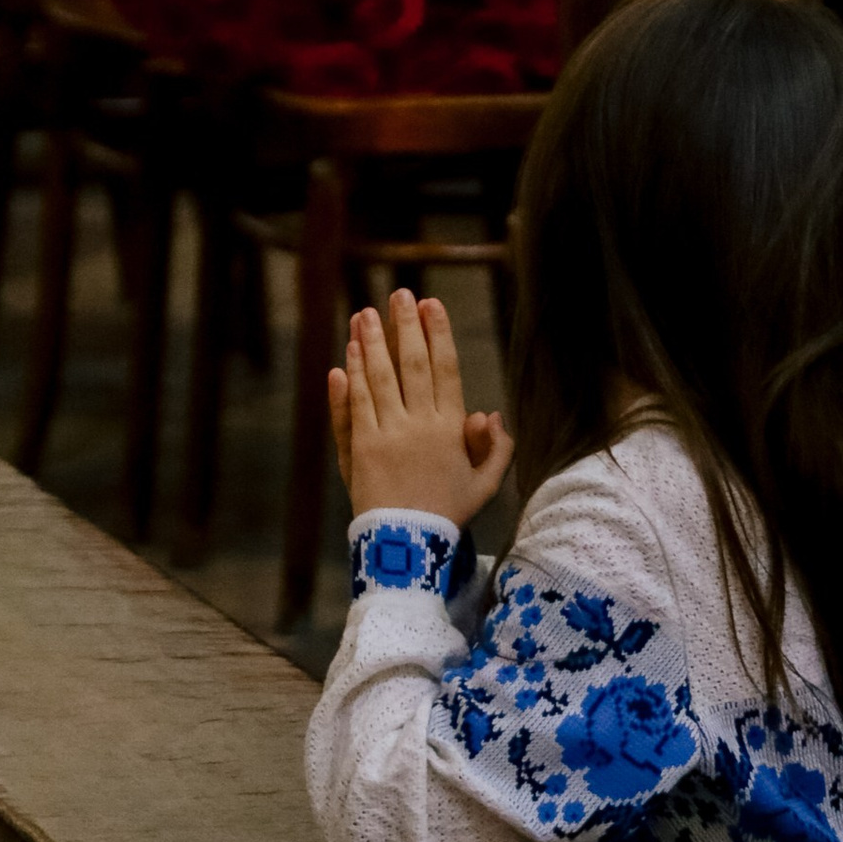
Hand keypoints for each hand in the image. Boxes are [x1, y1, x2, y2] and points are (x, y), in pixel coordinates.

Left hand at [327, 289, 513, 527]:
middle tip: (398, 295)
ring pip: (377, 378)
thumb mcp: (484, 485)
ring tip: (364, 314)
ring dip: (370, 343)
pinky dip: (349, 379)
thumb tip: (489, 413)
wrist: (408, 546)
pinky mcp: (359, 448)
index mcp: (450, 428)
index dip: (437, 334)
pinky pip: (354, 406)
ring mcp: (385, 434)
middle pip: (409, 364)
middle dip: (403, 326)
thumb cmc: (448, 515)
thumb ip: (495, 449)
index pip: (444, 368)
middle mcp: (418, 424)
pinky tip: (347, 356)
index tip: (430, 305)